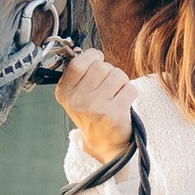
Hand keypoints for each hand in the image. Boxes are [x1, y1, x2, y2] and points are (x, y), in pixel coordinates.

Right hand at [56, 49, 135, 163]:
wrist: (103, 142)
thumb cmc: (92, 112)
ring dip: (121, 81)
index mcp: (64, 92)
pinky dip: (130, 93)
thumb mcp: (75, 94)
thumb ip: (79, 73)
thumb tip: (92, 53)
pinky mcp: (113, 114)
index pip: (78, 62)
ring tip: (115, 93)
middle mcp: (77, 100)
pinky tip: (122, 102)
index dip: (92, 57)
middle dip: (109, 71)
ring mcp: (95, 108)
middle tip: (107, 85)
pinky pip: (130, 88)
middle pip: (101, 66)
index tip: (97, 62)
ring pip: (117, 75)